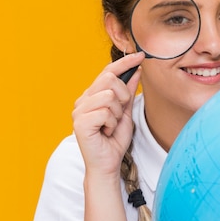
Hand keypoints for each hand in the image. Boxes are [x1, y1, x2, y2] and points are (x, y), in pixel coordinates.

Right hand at [72, 52, 143, 177]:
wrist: (108, 164)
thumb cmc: (114, 141)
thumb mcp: (125, 112)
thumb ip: (128, 92)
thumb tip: (136, 70)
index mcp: (91, 96)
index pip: (107, 71)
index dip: (124, 62)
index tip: (140, 55)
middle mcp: (82, 100)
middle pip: (108, 79)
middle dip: (122, 95)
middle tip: (119, 113)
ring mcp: (79, 111)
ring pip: (108, 96)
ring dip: (116, 113)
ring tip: (110, 126)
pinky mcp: (80, 123)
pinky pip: (105, 112)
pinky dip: (111, 124)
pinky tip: (105, 132)